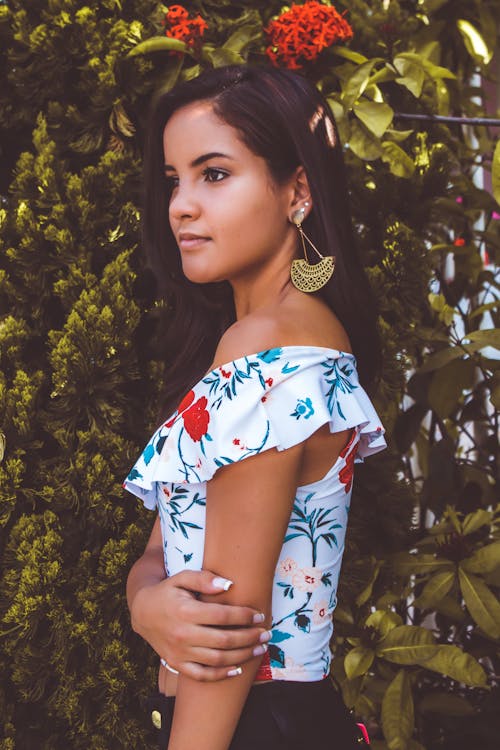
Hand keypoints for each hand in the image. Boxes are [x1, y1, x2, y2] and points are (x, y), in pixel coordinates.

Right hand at [130, 569, 269, 680]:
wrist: (143, 612)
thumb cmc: (168, 591)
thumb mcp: (182, 577)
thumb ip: (204, 579)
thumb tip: (229, 584)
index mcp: (186, 612)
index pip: (222, 616)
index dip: (244, 616)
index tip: (259, 614)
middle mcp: (183, 634)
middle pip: (223, 640)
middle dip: (249, 638)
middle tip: (266, 634)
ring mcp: (180, 652)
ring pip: (216, 659)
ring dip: (242, 656)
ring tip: (259, 649)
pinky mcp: (177, 663)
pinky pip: (201, 675)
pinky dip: (220, 675)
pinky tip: (237, 669)